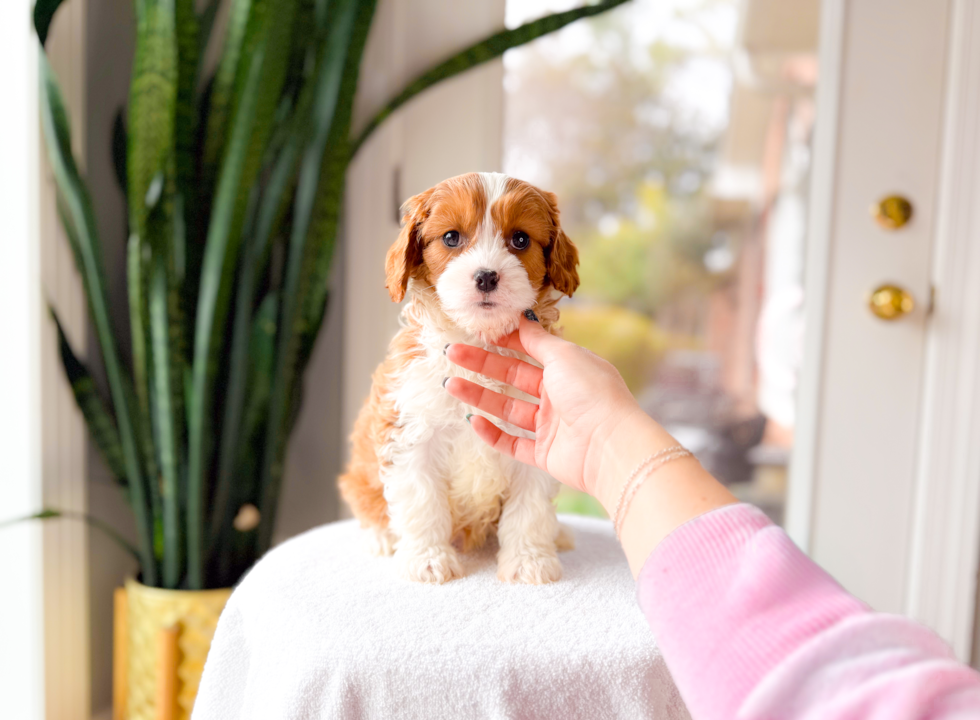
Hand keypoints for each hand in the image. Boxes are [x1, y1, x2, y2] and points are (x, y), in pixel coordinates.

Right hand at [444, 316, 670, 506]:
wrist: (610, 445)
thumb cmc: (592, 392)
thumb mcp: (564, 355)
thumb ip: (538, 340)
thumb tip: (521, 316)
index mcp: (568, 368)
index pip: (530, 350)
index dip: (503, 341)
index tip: (476, 332)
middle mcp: (560, 395)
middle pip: (513, 377)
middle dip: (482, 365)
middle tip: (452, 355)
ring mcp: (552, 426)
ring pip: (508, 408)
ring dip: (480, 396)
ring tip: (451, 385)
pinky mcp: (545, 454)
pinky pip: (513, 443)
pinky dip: (493, 433)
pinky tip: (473, 420)